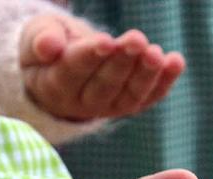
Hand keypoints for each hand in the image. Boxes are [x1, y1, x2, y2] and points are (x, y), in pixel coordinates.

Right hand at [20, 14, 183, 120]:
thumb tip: (49, 47)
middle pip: (103, 85)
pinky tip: (176, 61)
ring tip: (155, 52)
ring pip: (128, 96)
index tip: (105, 42)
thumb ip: (41, 39)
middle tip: (136, 40)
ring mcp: (107, 108)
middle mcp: (81, 104)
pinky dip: (164, 82)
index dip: (90, 57)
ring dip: (145, 75)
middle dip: (122, 62)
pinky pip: (148, 98)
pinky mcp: (128, 105)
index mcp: (54, 85)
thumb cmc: (50, 46)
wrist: (60, 68)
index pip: (72, 71)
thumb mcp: (36, 36)